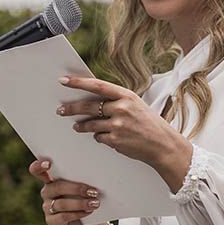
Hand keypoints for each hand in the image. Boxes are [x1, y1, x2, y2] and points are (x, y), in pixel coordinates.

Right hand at [29, 157, 109, 224]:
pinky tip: (88, 211)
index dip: (39, 166)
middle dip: (76, 188)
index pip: (38, 170)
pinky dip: (78, 213)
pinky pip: (63, 216)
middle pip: (57, 187)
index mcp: (52, 179)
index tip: (48, 163)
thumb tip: (94, 174)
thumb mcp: (85, 187)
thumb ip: (83, 179)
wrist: (89, 223)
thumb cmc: (87, 199)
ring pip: (61, 203)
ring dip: (80, 203)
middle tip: (93, 191)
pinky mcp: (52, 221)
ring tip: (95, 203)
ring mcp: (47, 207)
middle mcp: (47, 192)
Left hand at [57, 75, 192, 191]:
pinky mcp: (116, 140)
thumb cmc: (148, 123)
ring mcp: (118, 125)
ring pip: (91, 124)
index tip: (64, 81)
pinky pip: (99, 137)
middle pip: (89, 106)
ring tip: (77, 126)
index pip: (97, 85)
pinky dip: (99, 137)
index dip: (79, 83)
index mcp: (126, 95)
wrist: (163, 144)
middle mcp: (122, 108)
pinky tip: (106, 137)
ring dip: (82, 126)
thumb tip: (92, 100)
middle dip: (72, 108)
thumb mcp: (135, 105)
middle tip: (60, 110)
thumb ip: (116, 101)